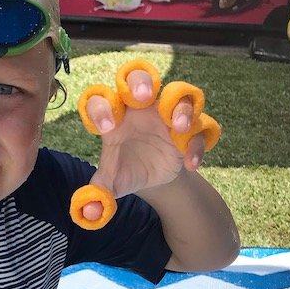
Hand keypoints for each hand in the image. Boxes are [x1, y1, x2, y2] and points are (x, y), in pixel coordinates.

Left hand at [71, 59, 219, 229]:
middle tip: (142, 95)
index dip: (101, 107)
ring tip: (178, 128)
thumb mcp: (111, 184)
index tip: (106, 128)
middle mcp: (140, 107)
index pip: (100, 98)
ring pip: (179, 93)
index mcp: (114, 116)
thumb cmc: (126, 171)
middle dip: (141, 81)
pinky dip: (197, 144)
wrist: (152, 177)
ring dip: (180, 107)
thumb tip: (87, 214)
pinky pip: (202, 127)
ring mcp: (167, 114)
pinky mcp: (190, 129)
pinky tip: (190, 164)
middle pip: (138, 75)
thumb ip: (98, 195)